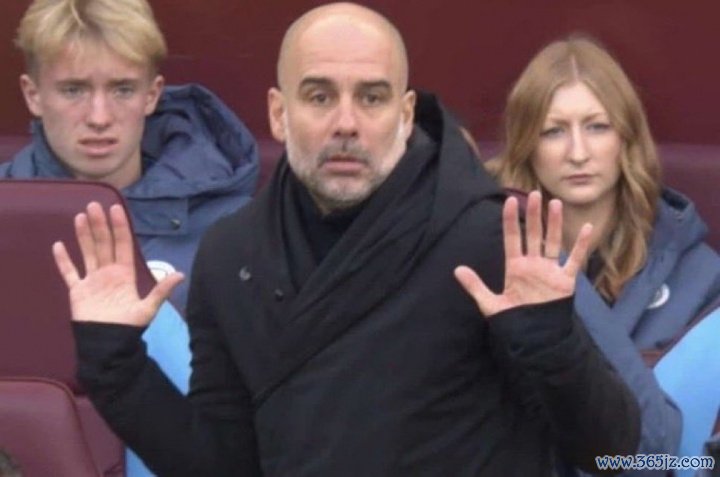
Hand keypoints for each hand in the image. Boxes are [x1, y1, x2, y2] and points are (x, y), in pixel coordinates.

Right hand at [53, 202, 183, 325]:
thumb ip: (161, 290)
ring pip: (87, 252)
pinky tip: (59, 245)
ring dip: (84, 235)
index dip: (120, 227)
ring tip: (80, 216)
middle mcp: (108, 273)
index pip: (123, 245)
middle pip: (104, 244)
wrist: (109, 344)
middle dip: (100, 225)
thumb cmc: (129, 326)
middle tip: (94, 205)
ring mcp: (92, 280)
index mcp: (125, 274)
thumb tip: (181, 274)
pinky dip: (64, 261)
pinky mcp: (78, 291)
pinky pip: (69, 273)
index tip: (116, 209)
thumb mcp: (148, 308)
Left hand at [454, 190, 590, 317]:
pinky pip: (575, 260)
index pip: (512, 238)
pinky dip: (581, 245)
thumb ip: (475, 286)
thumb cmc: (513, 321)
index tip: (509, 200)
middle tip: (534, 193)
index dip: (511, 220)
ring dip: (554, 223)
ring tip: (554, 203)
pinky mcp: (565, 281)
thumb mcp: (490, 304)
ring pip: (553, 242)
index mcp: (515, 268)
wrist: (534, 338)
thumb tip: (457, 269)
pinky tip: (588, 229)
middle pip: (533, 234)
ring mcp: (550, 271)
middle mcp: (533, 265)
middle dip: (533, 215)